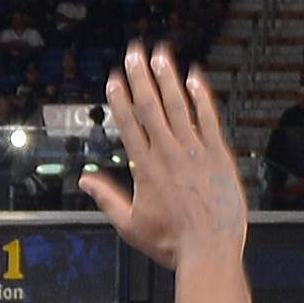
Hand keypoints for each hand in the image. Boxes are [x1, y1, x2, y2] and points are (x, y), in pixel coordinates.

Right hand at [81, 46, 249, 276]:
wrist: (210, 250)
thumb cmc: (172, 242)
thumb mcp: (130, 224)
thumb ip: (106, 198)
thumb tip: (85, 180)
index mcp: (145, 168)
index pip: (128, 124)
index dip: (119, 98)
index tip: (113, 79)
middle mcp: (168, 154)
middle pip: (150, 107)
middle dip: (140, 77)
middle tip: (133, 52)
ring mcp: (194, 152)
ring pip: (178, 106)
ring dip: (168, 78)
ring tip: (160, 54)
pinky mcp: (218, 155)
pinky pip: (208, 118)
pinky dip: (201, 96)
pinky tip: (195, 77)